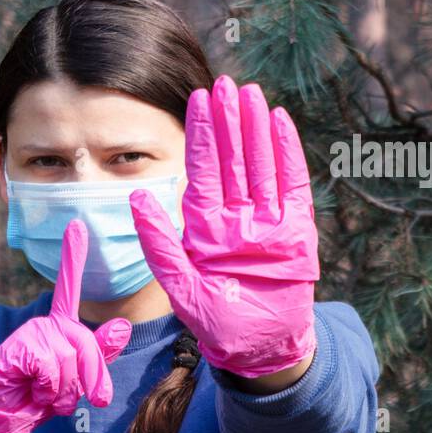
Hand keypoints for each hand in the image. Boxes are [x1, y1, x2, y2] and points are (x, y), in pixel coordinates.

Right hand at [0, 219, 130, 432]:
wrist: (3, 419)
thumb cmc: (40, 397)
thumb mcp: (78, 378)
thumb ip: (100, 354)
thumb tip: (122, 325)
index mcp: (61, 327)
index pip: (69, 289)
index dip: (71, 257)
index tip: (77, 224)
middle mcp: (46, 323)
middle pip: (87, 344)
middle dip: (91, 379)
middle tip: (85, 400)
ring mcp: (30, 333)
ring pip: (70, 359)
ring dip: (65, 390)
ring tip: (46, 393)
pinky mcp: (17, 347)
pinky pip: (51, 367)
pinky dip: (48, 388)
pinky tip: (32, 390)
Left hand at [130, 75, 318, 377]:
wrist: (262, 350)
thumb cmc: (219, 324)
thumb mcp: (180, 285)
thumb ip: (159, 242)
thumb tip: (135, 196)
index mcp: (206, 226)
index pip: (203, 170)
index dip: (201, 134)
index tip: (196, 97)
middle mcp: (238, 217)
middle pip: (233, 159)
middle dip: (228, 120)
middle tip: (225, 82)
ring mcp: (269, 221)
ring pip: (261, 163)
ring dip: (256, 128)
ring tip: (251, 93)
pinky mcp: (297, 230)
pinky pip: (293, 184)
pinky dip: (287, 153)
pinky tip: (281, 123)